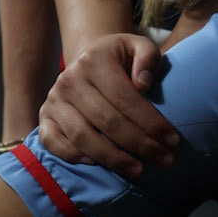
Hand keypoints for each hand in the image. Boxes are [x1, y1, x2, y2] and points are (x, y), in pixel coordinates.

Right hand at [37, 33, 178, 175]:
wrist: (89, 61)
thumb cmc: (120, 59)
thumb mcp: (138, 46)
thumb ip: (148, 57)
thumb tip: (143, 83)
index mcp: (94, 61)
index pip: (125, 98)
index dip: (151, 122)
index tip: (173, 140)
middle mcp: (69, 80)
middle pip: (107, 121)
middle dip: (140, 145)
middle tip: (165, 160)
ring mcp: (53, 101)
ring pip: (83, 137)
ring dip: (113, 158)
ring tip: (139, 170)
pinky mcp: (44, 118)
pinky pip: (53, 142)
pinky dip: (73, 156)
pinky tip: (98, 165)